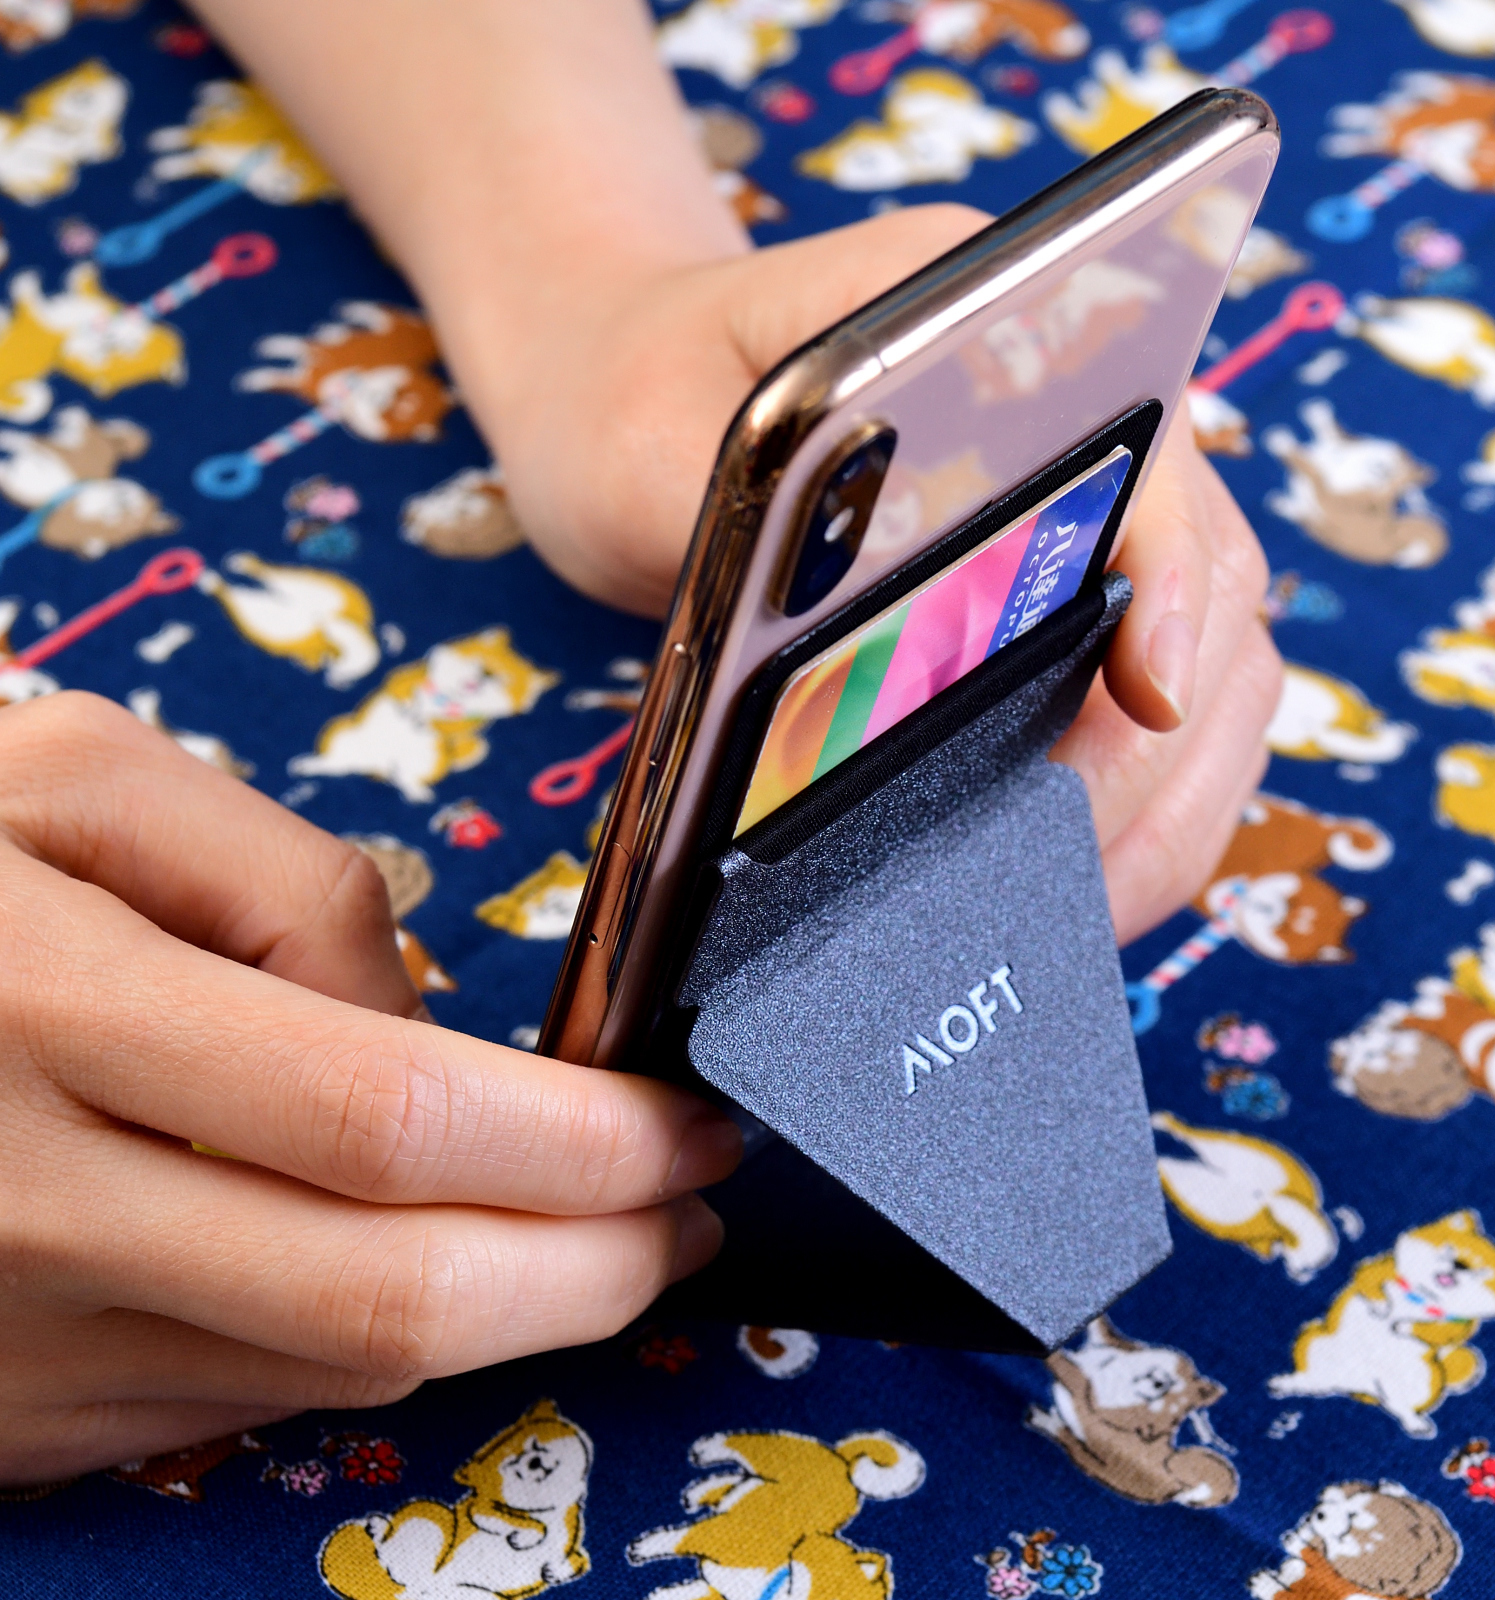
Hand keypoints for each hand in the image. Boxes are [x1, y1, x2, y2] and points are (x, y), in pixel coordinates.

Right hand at [0, 694, 738, 1483]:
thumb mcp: (72, 775)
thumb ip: (280, 884)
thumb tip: (420, 1030)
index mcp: (49, 1013)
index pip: (395, 1123)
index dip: (586, 1144)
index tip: (695, 1122)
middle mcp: (27, 1209)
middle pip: (392, 1298)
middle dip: (597, 1270)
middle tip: (701, 1210)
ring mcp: (5, 1341)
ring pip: (332, 1370)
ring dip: (514, 1316)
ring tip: (612, 1236)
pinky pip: (237, 1397)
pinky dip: (374, 1341)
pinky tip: (433, 1265)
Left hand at [463, 205, 1278, 943]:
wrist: (606, 389)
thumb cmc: (621, 399)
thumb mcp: (650, 451)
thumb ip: (765, 536)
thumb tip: (874, 653)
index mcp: (1000, 325)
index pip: (1151, 460)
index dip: (1173, 587)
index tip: (1145, 702)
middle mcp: (1076, 415)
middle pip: (1208, 588)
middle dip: (1160, 747)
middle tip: (1065, 869)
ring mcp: (1079, 513)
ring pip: (1202, 665)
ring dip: (1165, 797)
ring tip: (1071, 908)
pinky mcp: (1053, 594)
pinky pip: (1141, 708)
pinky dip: (1132, 805)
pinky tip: (1064, 878)